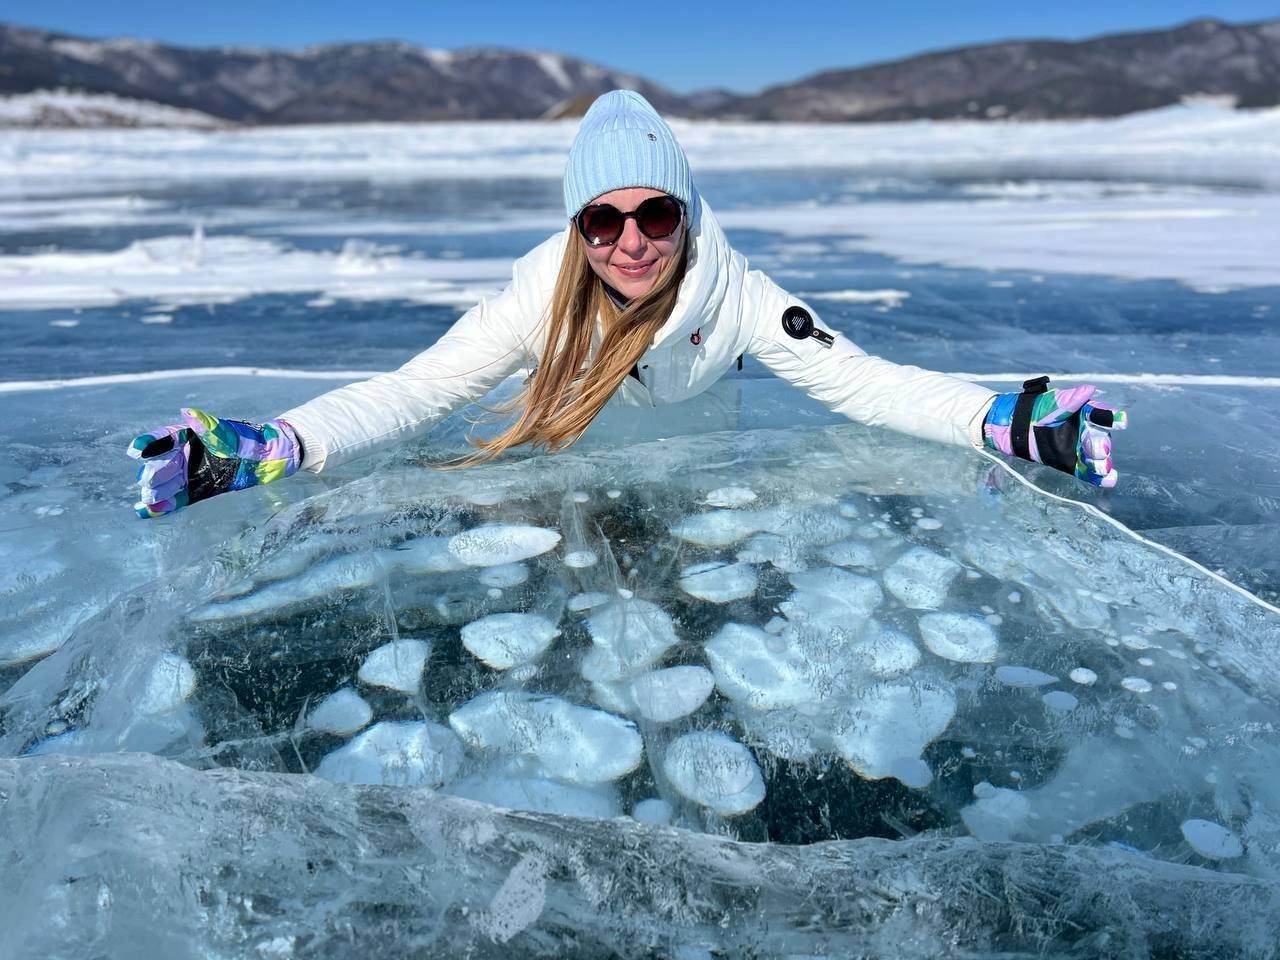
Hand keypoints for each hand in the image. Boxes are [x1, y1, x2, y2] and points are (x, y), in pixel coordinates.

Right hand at [127, 408, 300, 517]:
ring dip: (156, 491)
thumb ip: (214, 429)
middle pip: (166, 462)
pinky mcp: (204, 489)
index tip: (137, 450)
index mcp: (197, 435)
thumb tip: (188, 412)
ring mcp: (196, 472)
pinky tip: (148, 511)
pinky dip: (166, 504)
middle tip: (146, 481)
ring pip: (170, 481)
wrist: (277, 459)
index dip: (151, 443)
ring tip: (145, 500)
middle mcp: (192, 453)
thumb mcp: (238, 435)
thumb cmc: (258, 442)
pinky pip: (181, 496)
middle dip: (154, 471)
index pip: (168, 437)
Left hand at [983, 378, 1126, 487]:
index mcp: (1084, 413)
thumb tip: (1088, 389)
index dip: (1110, 417)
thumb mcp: (1051, 403)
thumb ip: (1069, 400)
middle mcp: (1086, 431)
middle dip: (1101, 444)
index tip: (1119, 420)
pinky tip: (1108, 480)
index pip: (1100, 415)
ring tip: (1102, 467)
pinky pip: (1087, 471)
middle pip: (1099, 439)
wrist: (1014, 427)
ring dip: (1101, 463)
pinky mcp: (1071, 463)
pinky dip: (1098, 477)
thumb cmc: (1036, 409)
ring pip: (1096, 457)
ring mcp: (1079, 448)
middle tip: (1098, 449)